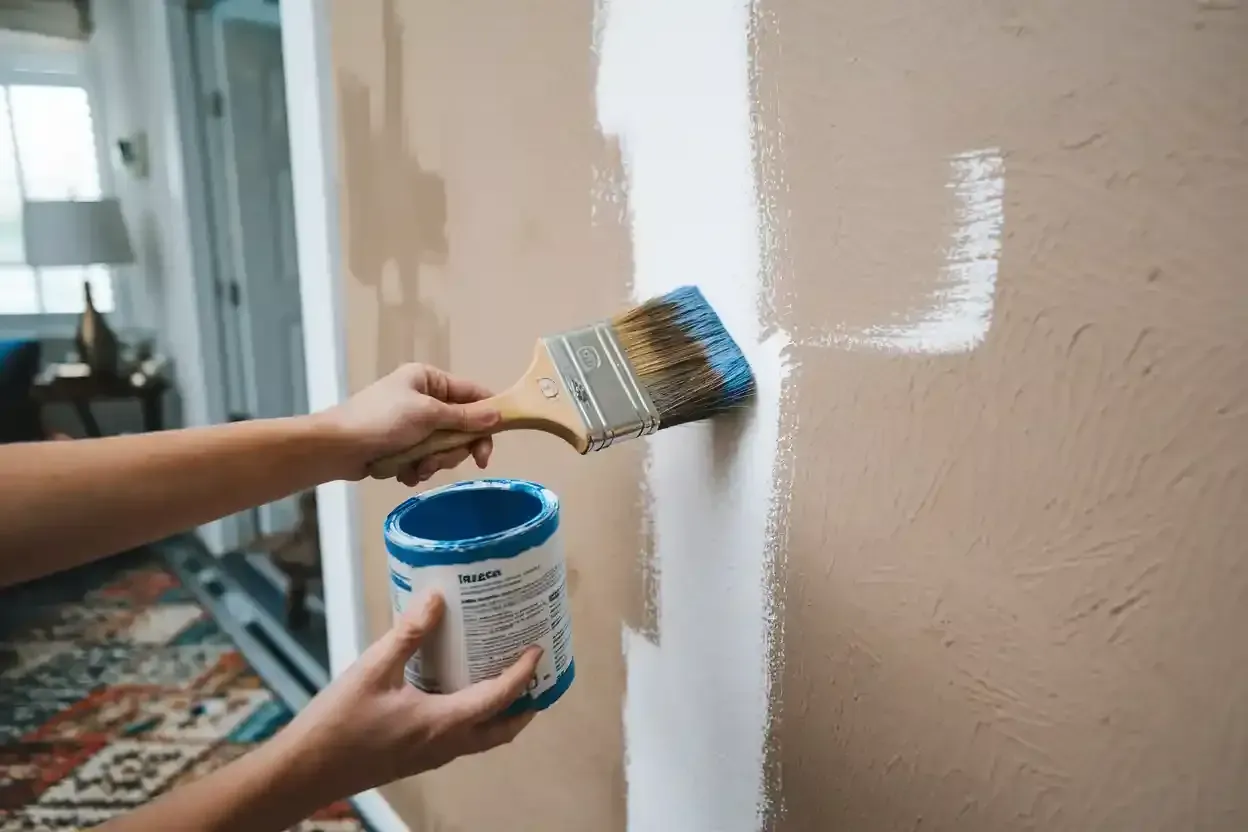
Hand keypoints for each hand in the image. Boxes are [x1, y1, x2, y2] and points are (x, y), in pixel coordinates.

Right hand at [276, 592, 541, 800]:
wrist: (304, 771)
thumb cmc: (337, 723)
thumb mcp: (372, 669)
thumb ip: (408, 634)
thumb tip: (437, 599)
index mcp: (442, 723)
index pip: (498, 698)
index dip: (523, 674)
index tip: (538, 650)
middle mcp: (445, 746)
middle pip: (501, 731)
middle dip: (525, 706)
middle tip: (536, 676)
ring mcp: (431, 756)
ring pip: (481, 739)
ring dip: (501, 714)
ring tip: (505, 681)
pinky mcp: (415, 758)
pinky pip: (459, 740)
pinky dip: (475, 719)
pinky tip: (458, 693)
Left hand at [318, 363, 500, 483]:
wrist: (337, 447)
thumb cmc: (381, 421)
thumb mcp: (427, 415)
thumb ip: (464, 417)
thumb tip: (498, 415)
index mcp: (429, 379)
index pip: (474, 394)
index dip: (487, 418)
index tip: (489, 447)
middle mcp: (424, 398)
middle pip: (461, 426)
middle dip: (451, 449)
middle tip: (441, 462)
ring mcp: (413, 423)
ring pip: (444, 447)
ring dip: (433, 462)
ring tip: (415, 467)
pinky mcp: (403, 445)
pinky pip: (425, 458)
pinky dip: (417, 468)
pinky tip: (404, 472)